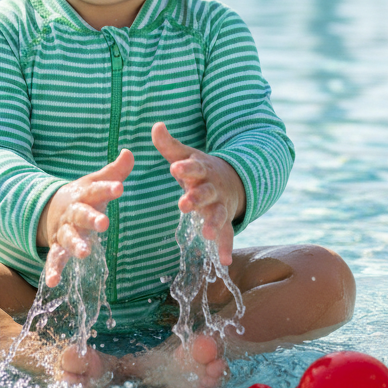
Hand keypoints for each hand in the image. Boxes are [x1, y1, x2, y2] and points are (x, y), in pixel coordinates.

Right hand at [37, 149, 133, 286]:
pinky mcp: (57, 248)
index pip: (98, 190)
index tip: (120, 187)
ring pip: (69, 238)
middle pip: (82, 214)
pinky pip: (54, 260)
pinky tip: (52, 283)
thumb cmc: (83, 196)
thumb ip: (114, 171)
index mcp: (84, 195)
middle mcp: (73, 212)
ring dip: (76, 245)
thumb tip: (129, 152)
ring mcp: (64, 231)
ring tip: (84, 254)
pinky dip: (52, 271)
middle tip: (104, 223)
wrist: (51, 208)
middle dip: (92, 218)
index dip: (108, 188)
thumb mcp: (95, 182)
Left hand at [152, 122, 243, 266]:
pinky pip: (228, 235)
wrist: (232, 179)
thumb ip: (169, 145)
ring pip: (218, 214)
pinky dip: (226, 247)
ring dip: (213, 223)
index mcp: (201, 170)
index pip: (193, 167)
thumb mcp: (186, 155)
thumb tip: (155, 126)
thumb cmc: (200, 169)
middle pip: (206, 192)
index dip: (185, 168)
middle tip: (184, 203)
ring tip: (207, 234)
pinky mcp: (225, 220)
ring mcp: (220, 205)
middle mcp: (212, 188)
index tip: (175, 168)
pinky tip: (224, 261)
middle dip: (196, 198)